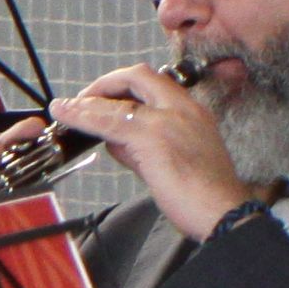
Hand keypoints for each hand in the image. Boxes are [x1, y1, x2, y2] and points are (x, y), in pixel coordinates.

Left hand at [53, 60, 253, 244]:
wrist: (223, 211)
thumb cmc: (206, 194)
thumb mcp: (176, 159)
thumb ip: (145, 145)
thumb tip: (114, 140)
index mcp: (193, 112)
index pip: (155, 83)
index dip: (123, 84)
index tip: (106, 99)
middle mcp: (183, 109)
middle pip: (138, 76)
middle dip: (105, 84)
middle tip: (84, 100)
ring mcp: (167, 120)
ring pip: (118, 101)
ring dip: (86, 102)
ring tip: (65, 110)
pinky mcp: (151, 137)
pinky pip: (108, 120)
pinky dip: (82, 115)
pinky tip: (65, 115)